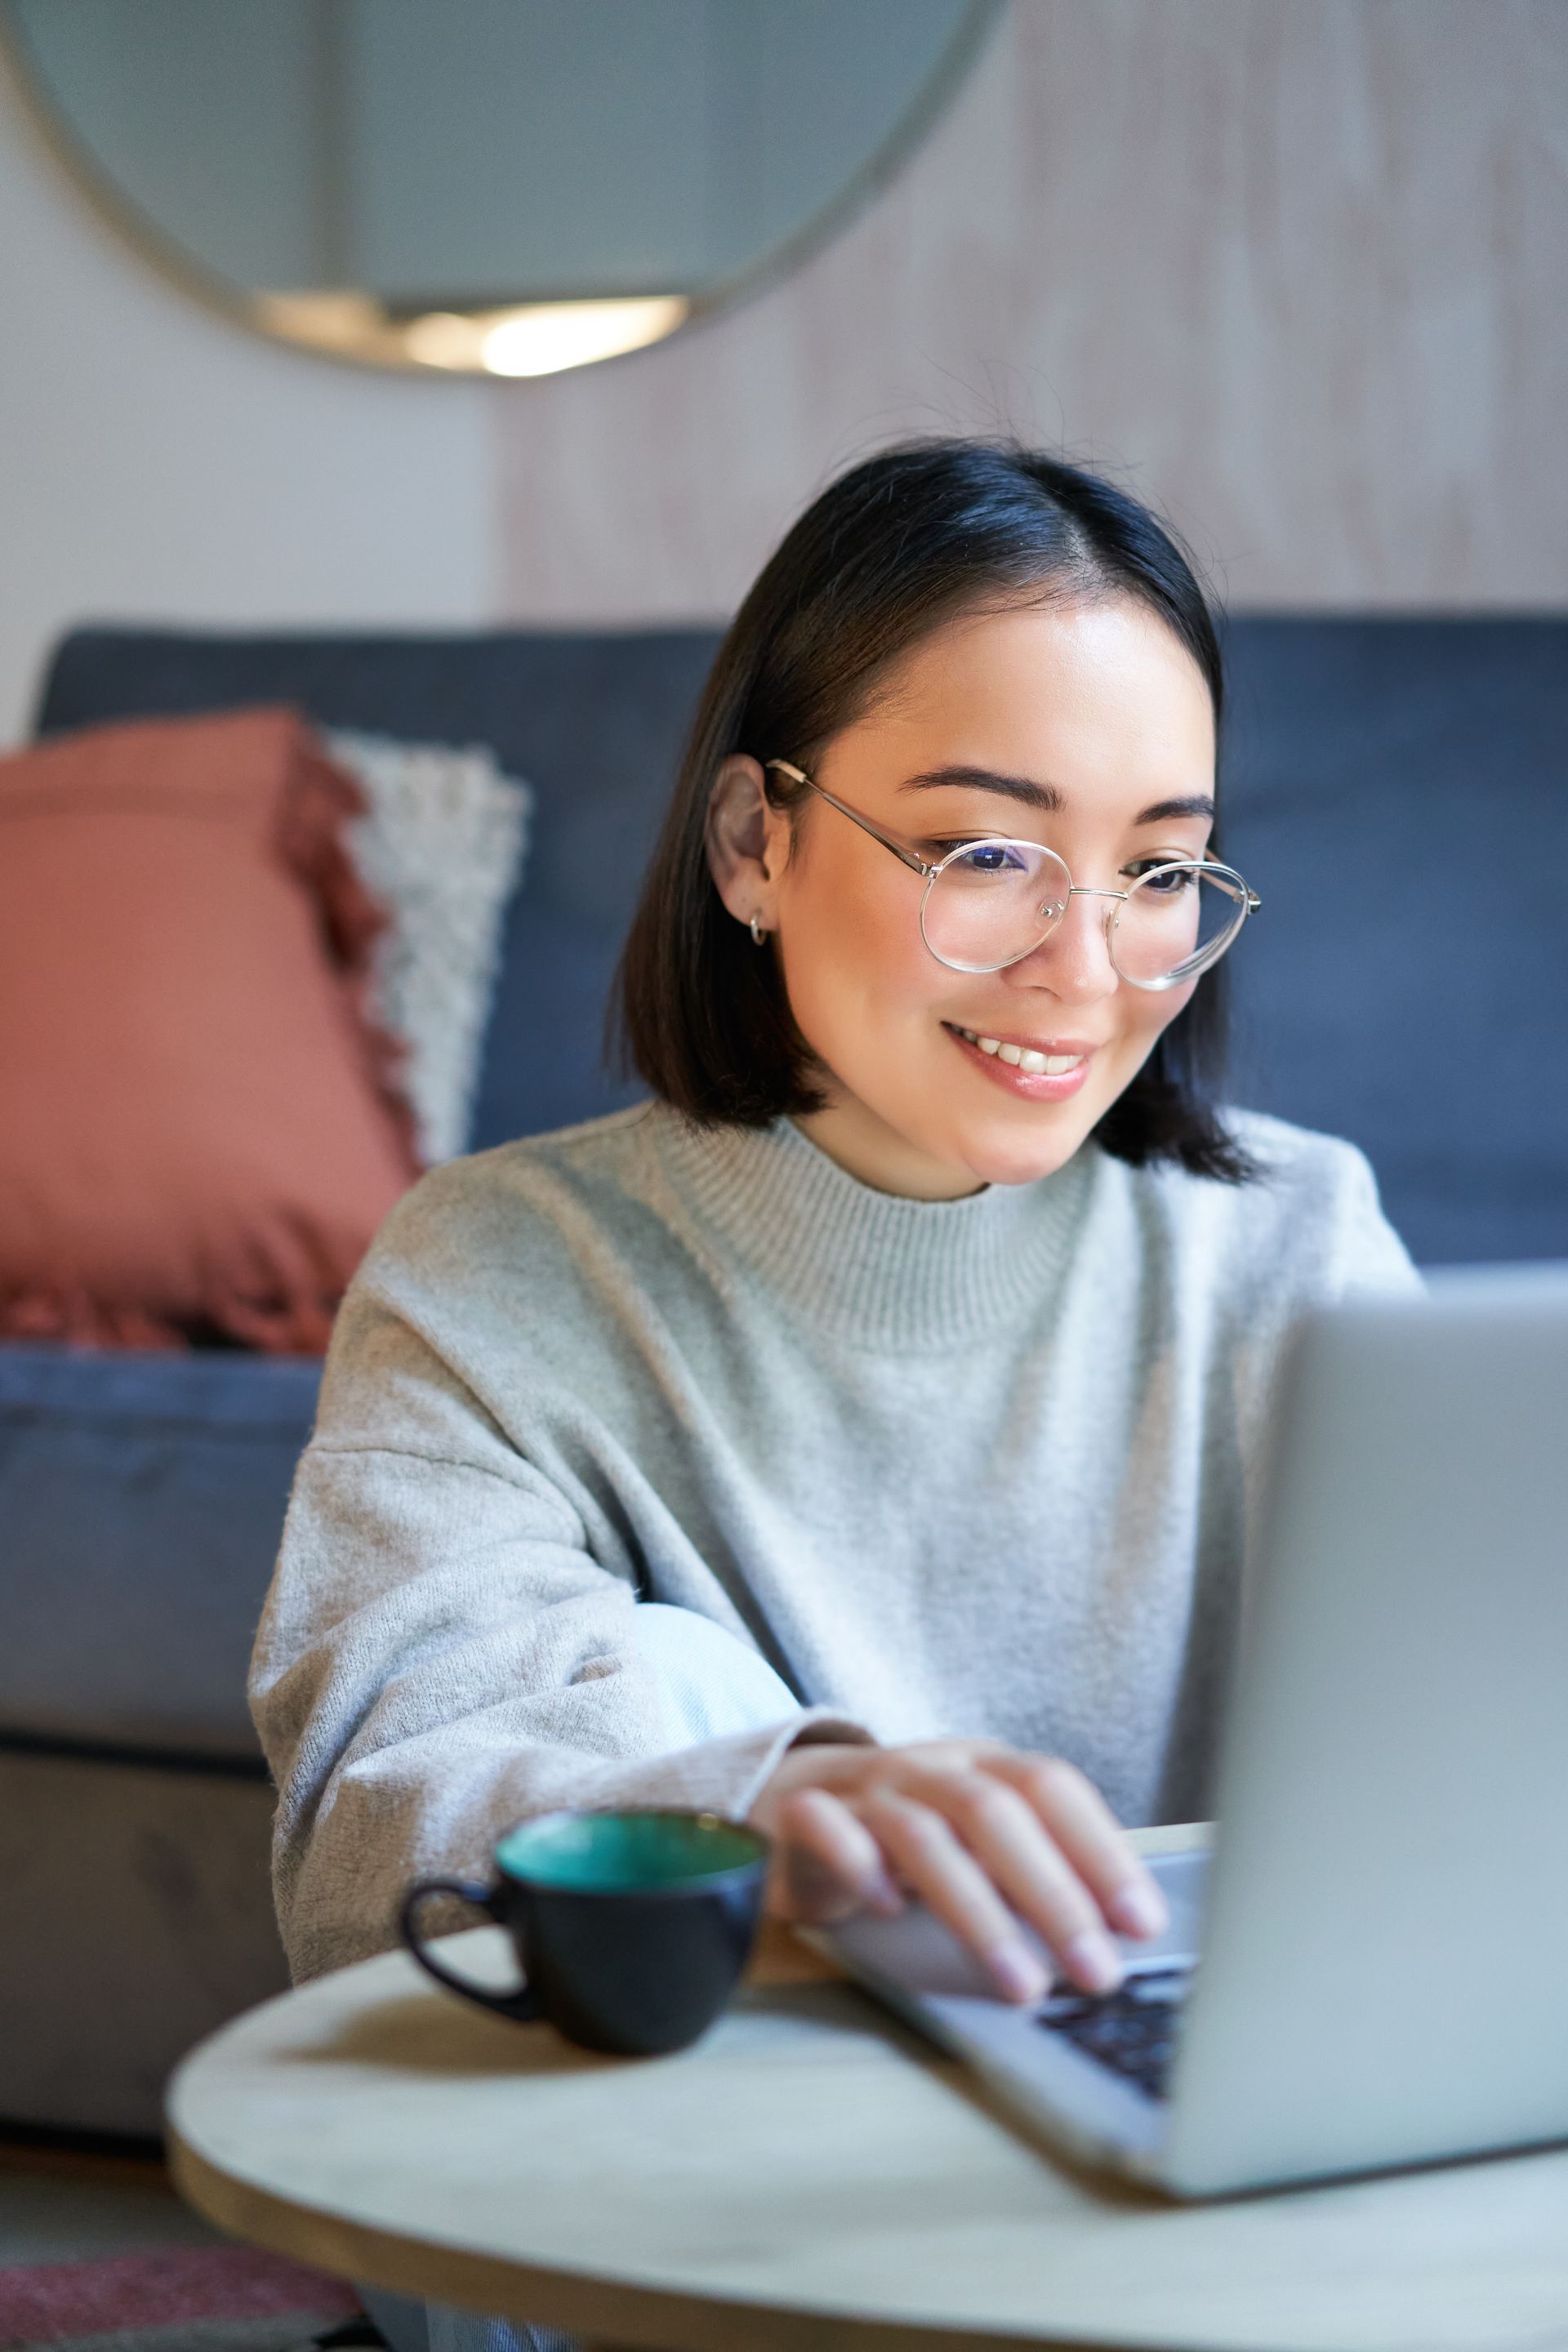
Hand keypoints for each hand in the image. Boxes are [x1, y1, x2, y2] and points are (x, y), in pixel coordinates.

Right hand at [748, 1739, 1167, 2003]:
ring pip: (922, 1835)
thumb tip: (1117, 1942)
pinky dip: (859, 1865)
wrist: (792, 1797)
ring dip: (979, 1913)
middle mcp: (929, 1769)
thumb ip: (1035, 1878)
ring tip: (1021, 1983)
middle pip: (996, 1813)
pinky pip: (826, 1827)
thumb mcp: (978, 1842)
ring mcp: (865, 1789)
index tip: (1142, 1923)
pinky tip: (888, 1910)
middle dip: (1055, 1896)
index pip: (1051, 1788)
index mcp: (981, 1766)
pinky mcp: (803, 1813)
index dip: (1100, 1851)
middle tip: (1097, 1971)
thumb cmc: (907, 1832)